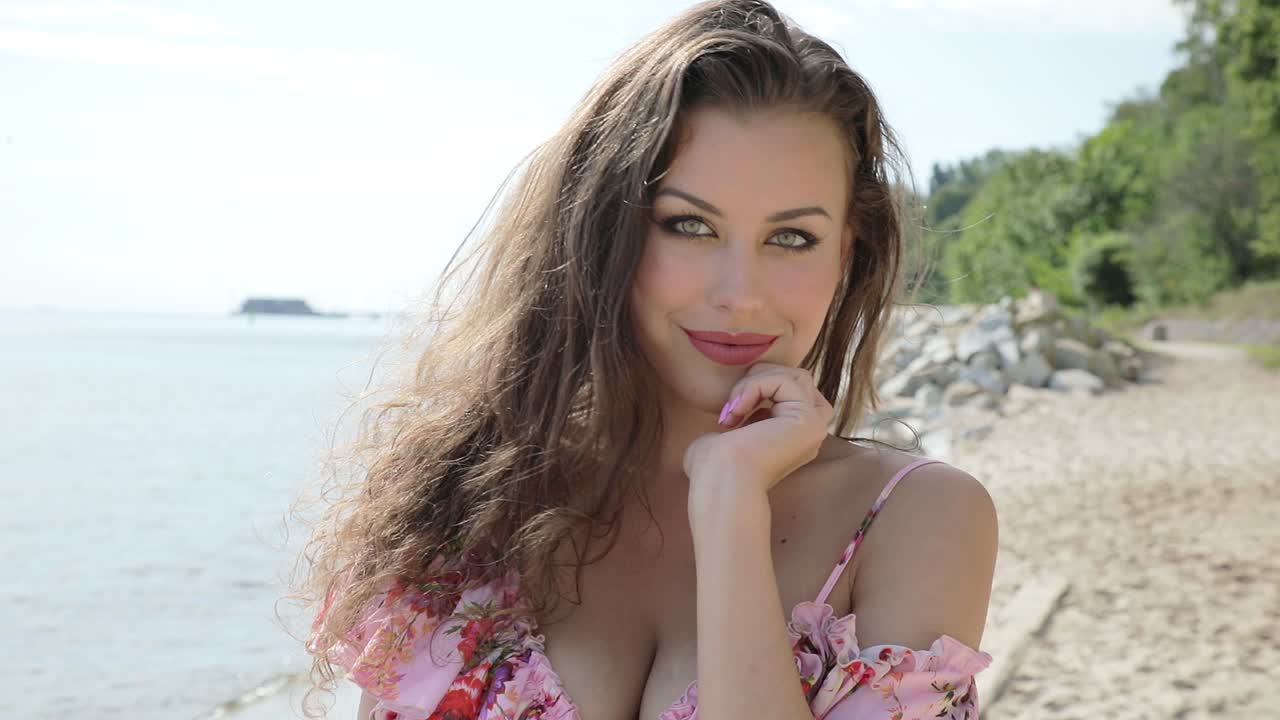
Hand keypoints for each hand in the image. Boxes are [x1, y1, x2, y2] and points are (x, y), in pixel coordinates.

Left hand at [683, 362, 833, 496]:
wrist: (720, 481)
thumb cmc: (713, 467)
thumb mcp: (729, 436)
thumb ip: (743, 420)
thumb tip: (738, 414)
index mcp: (793, 438)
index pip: (788, 392)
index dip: (758, 389)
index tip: (728, 414)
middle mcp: (809, 433)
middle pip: (797, 379)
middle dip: (760, 379)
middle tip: (732, 404)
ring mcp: (814, 427)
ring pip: (793, 376)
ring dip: (755, 382)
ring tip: (734, 408)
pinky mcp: (809, 420)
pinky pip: (785, 380)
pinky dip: (754, 386)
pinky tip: (737, 410)